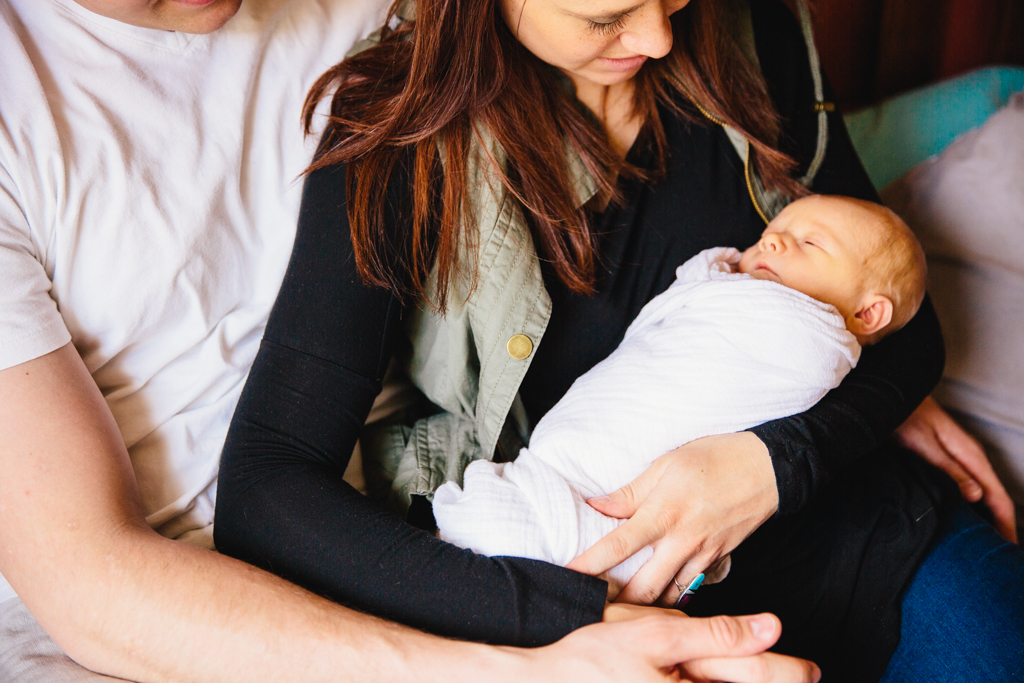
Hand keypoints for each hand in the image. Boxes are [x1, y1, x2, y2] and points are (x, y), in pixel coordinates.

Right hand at [528, 611, 819, 682]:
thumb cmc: (594, 658)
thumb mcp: (656, 635)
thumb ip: (716, 634)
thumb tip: (770, 627)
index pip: (757, 678)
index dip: (789, 672)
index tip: (812, 670)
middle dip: (775, 680)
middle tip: (805, 676)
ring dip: (744, 682)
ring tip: (767, 677)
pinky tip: (713, 679)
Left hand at [566, 432, 778, 605]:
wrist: (768, 468)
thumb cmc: (715, 458)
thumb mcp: (666, 465)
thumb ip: (630, 492)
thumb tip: (597, 505)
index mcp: (663, 513)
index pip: (616, 545)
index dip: (589, 564)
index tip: (567, 576)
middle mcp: (682, 540)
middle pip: (642, 588)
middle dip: (616, 603)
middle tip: (594, 604)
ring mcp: (703, 555)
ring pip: (668, 597)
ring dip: (644, 606)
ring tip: (621, 606)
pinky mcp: (718, 562)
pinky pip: (690, 589)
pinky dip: (672, 597)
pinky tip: (657, 595)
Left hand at [895, 396, 1016, 541]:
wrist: (894, 398)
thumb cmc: (908, 420)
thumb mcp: (927, 447)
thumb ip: (951, 470)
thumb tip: (978, 496)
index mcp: (972, 456)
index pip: (998, 496)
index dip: (1006, 522)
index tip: (1010, 546)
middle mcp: (972, 457)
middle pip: (995, 496)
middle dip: (1001, 523)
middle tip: (1002, 551)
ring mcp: (962, 457)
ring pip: (984, 491)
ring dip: (989, 515)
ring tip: (988, 540)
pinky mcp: (951, 458)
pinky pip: (972, 485)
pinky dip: (976, 503)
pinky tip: (968, 515)